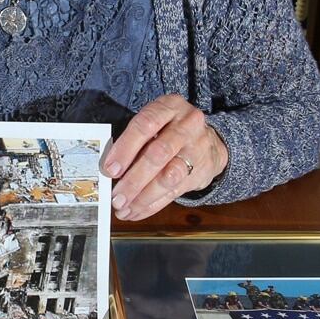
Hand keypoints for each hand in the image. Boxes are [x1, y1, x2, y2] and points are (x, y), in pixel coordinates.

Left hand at [100, 94, 227, 220]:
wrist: (209, 140)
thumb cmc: (170, 130)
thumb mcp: (155, 123)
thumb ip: (134, 140)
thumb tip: (110, 169)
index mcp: (170, 107)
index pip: (145, 125)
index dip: (125, 148)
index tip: (110, 169)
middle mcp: (187, 125)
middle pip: (159, 154)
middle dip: (134, 179)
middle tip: (116, 197)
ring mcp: (197, 148)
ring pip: (169, 176)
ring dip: (143, 197)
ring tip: (124, 208)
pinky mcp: (201, 171)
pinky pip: (175, 192)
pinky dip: (153, 205)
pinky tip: (137, 211)